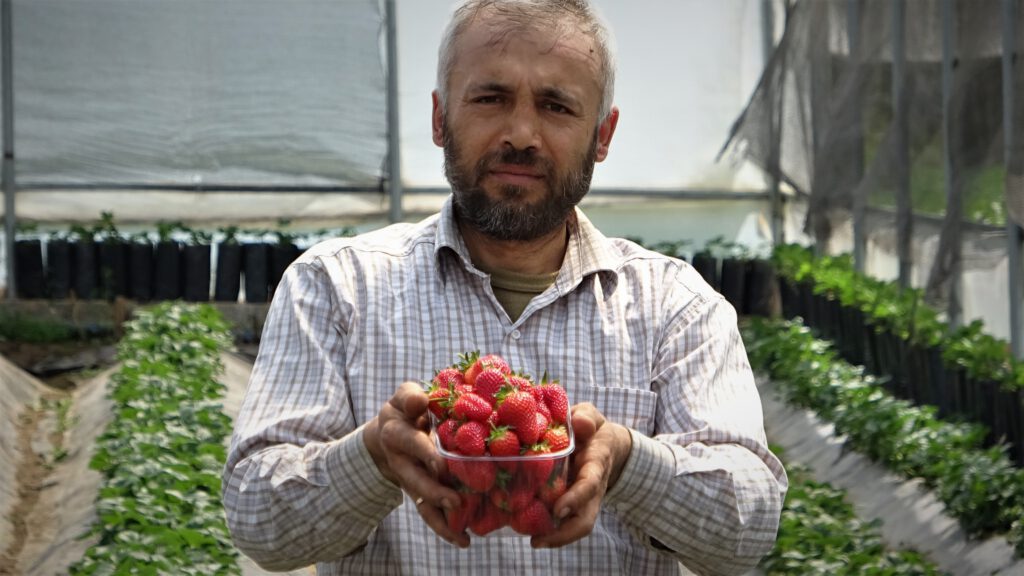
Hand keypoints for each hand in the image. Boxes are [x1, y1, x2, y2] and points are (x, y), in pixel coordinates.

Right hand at [363, 381, 468, 546]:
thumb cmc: (405, 409)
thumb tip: (421, 401)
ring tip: (461, 533)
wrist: (389, 432)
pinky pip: (430, 513)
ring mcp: (411, 481)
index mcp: (396, 434)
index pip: (410, 442)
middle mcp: (401, 461)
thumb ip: (410, 396)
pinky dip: (445, 529)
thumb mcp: (404, 396)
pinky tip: (463, 540)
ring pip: (422, 502)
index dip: (425, 453)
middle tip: (456, 501)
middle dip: (435, 492)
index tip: (441, 464)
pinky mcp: (421, 493)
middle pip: (415, 480)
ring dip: (441, 518)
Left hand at [532, 402, 632, 547]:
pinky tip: (526, 529)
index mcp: (595, 465)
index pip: (589, 485)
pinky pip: (564, 521)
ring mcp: (583, 500)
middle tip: (538, 541)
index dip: (575, 499)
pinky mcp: (571, 503)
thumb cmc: (592, 429)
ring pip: (575, 525)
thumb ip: (586, 417)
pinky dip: (548, 529)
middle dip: (564, 534)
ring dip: (555, 537)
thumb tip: (579, 423)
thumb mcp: (591, 416)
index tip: (558, 510)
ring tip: (533, 542)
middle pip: (585, 519)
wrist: (606, 444)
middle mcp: (591, 488)